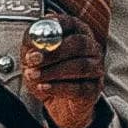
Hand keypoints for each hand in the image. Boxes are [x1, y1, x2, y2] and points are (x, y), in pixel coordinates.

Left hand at [21, 9, 109, 127]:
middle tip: (33, 58)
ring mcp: (96, 70)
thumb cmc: (48, 73)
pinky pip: (79, 88)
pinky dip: (58, 87)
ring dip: (53, 71)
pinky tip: (44, 87)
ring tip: (33, 75)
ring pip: (80, 66)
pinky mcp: (93, 90)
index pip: (72, 23)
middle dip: (53, 51)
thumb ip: (32, 44)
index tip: (39, 34)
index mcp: (78, 33)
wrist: (58, 104)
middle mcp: (91, 49)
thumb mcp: (35, 56)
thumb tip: (32, 37)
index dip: (56, 26)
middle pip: (79, 44)